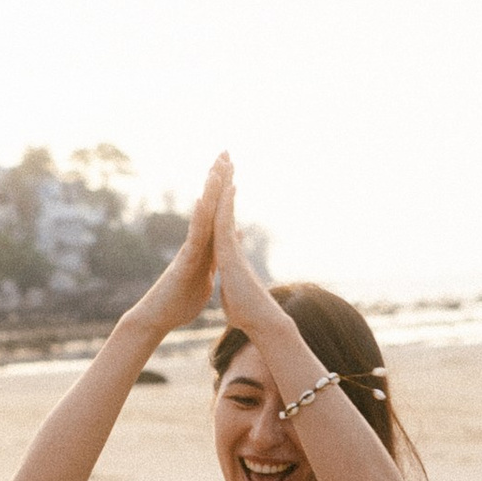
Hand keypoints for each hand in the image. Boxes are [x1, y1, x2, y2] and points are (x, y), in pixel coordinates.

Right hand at [129, 154, 227, 340]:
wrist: (158, 318)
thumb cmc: (180, 300)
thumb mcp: (206, 275)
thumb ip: (215, 257)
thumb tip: (227, 245)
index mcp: (204, 245)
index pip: (218, 212)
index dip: (226, 188)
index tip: (233, 165)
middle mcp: (196, 242)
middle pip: (210, 204)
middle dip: (218, 178)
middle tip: (225, 151)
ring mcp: (189, 250)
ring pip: (202, 216)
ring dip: (209, 192)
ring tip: (216, 169)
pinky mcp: (185, 261)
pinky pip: (194, 237)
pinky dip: (199, 219)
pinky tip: (204, 202)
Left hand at [209, 160, 280, 340]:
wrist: (260, 322)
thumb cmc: (247, 312)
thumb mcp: (233, 292)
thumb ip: (233, 282)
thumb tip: (234, 283)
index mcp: (228, 253)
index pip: (221, 222)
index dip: (221, 201)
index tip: (222, 181)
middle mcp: (231, 246)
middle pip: (225, 209)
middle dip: (226, 183)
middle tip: (228, 158)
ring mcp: (232, 249)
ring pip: (226, 212)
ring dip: (225, 186)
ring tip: (227, 162)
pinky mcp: (231, 255)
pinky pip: (225, 226)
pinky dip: (224, 207)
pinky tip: (226, 189)